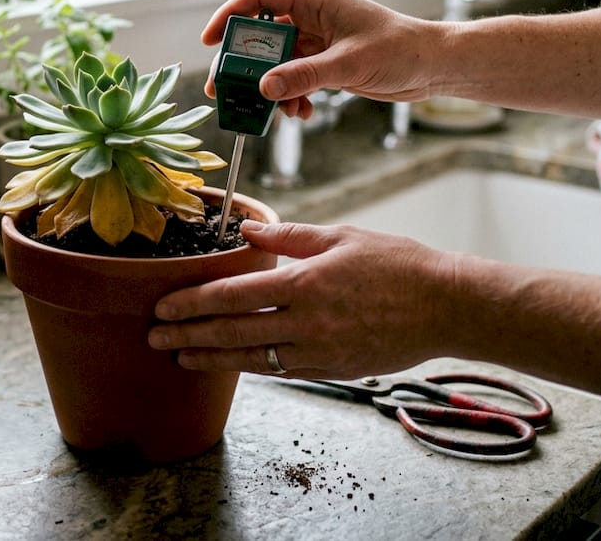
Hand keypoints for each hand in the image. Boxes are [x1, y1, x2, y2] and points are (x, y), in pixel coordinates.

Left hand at [147, 219, 457, 379]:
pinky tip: (231, 364)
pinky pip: (283, 371)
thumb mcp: (341, 235)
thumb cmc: (397, 263)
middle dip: (187, 336)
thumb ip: (289, 235)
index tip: (162, 307)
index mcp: (304, 282)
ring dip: (211, 359)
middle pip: (232, 333)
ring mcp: (320, 351)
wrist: (446, 307)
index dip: (192, 303)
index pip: (232, 295)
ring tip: (180, 358)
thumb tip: (246, 229)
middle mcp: (306, 322)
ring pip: (252, 359)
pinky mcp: (334, 370)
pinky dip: (252, 368)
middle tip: (154, 339)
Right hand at [201, 0, 442, 118]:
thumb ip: (304, 75)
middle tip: (227, 90)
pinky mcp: (326, 62)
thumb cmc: (401, 50)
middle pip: (261, 36)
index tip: (210, 41)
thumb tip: (264, 87)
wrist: (433, 66)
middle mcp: (312, 16)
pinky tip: (302, 112)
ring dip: (272, 88)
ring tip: (277, 110)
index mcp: (315, 0)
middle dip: (246, 65)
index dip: (229, 16)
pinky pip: (295, 78)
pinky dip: (292, 95)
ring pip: (277, 62)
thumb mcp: (348, 64)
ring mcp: (318, 40)